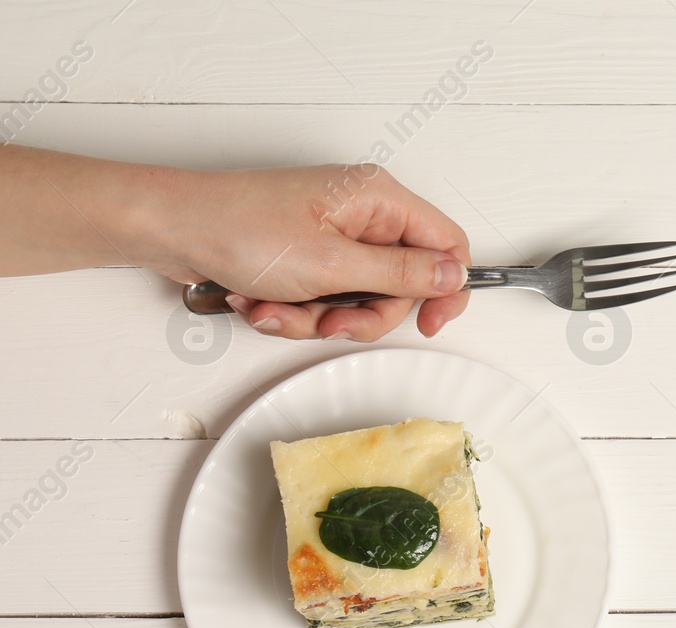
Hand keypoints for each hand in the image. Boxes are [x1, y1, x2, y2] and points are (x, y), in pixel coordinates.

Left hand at [0, 150, 467, 339]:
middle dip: (360, 314)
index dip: (445, 288)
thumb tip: (452, 276)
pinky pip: (323, 299)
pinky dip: (293, 310)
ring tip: (275, 308)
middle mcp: (361, 213)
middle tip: (328, 322)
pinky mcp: (305, 255)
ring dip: (316, 317)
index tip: (428, 323)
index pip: (446, 243)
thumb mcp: (333, 264)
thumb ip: (402, 275)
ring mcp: (332, 236)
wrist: (166, 228)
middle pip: (400, 283)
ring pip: (358, 299)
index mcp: (378, 199)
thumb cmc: (237, 228)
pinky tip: (259, 302)